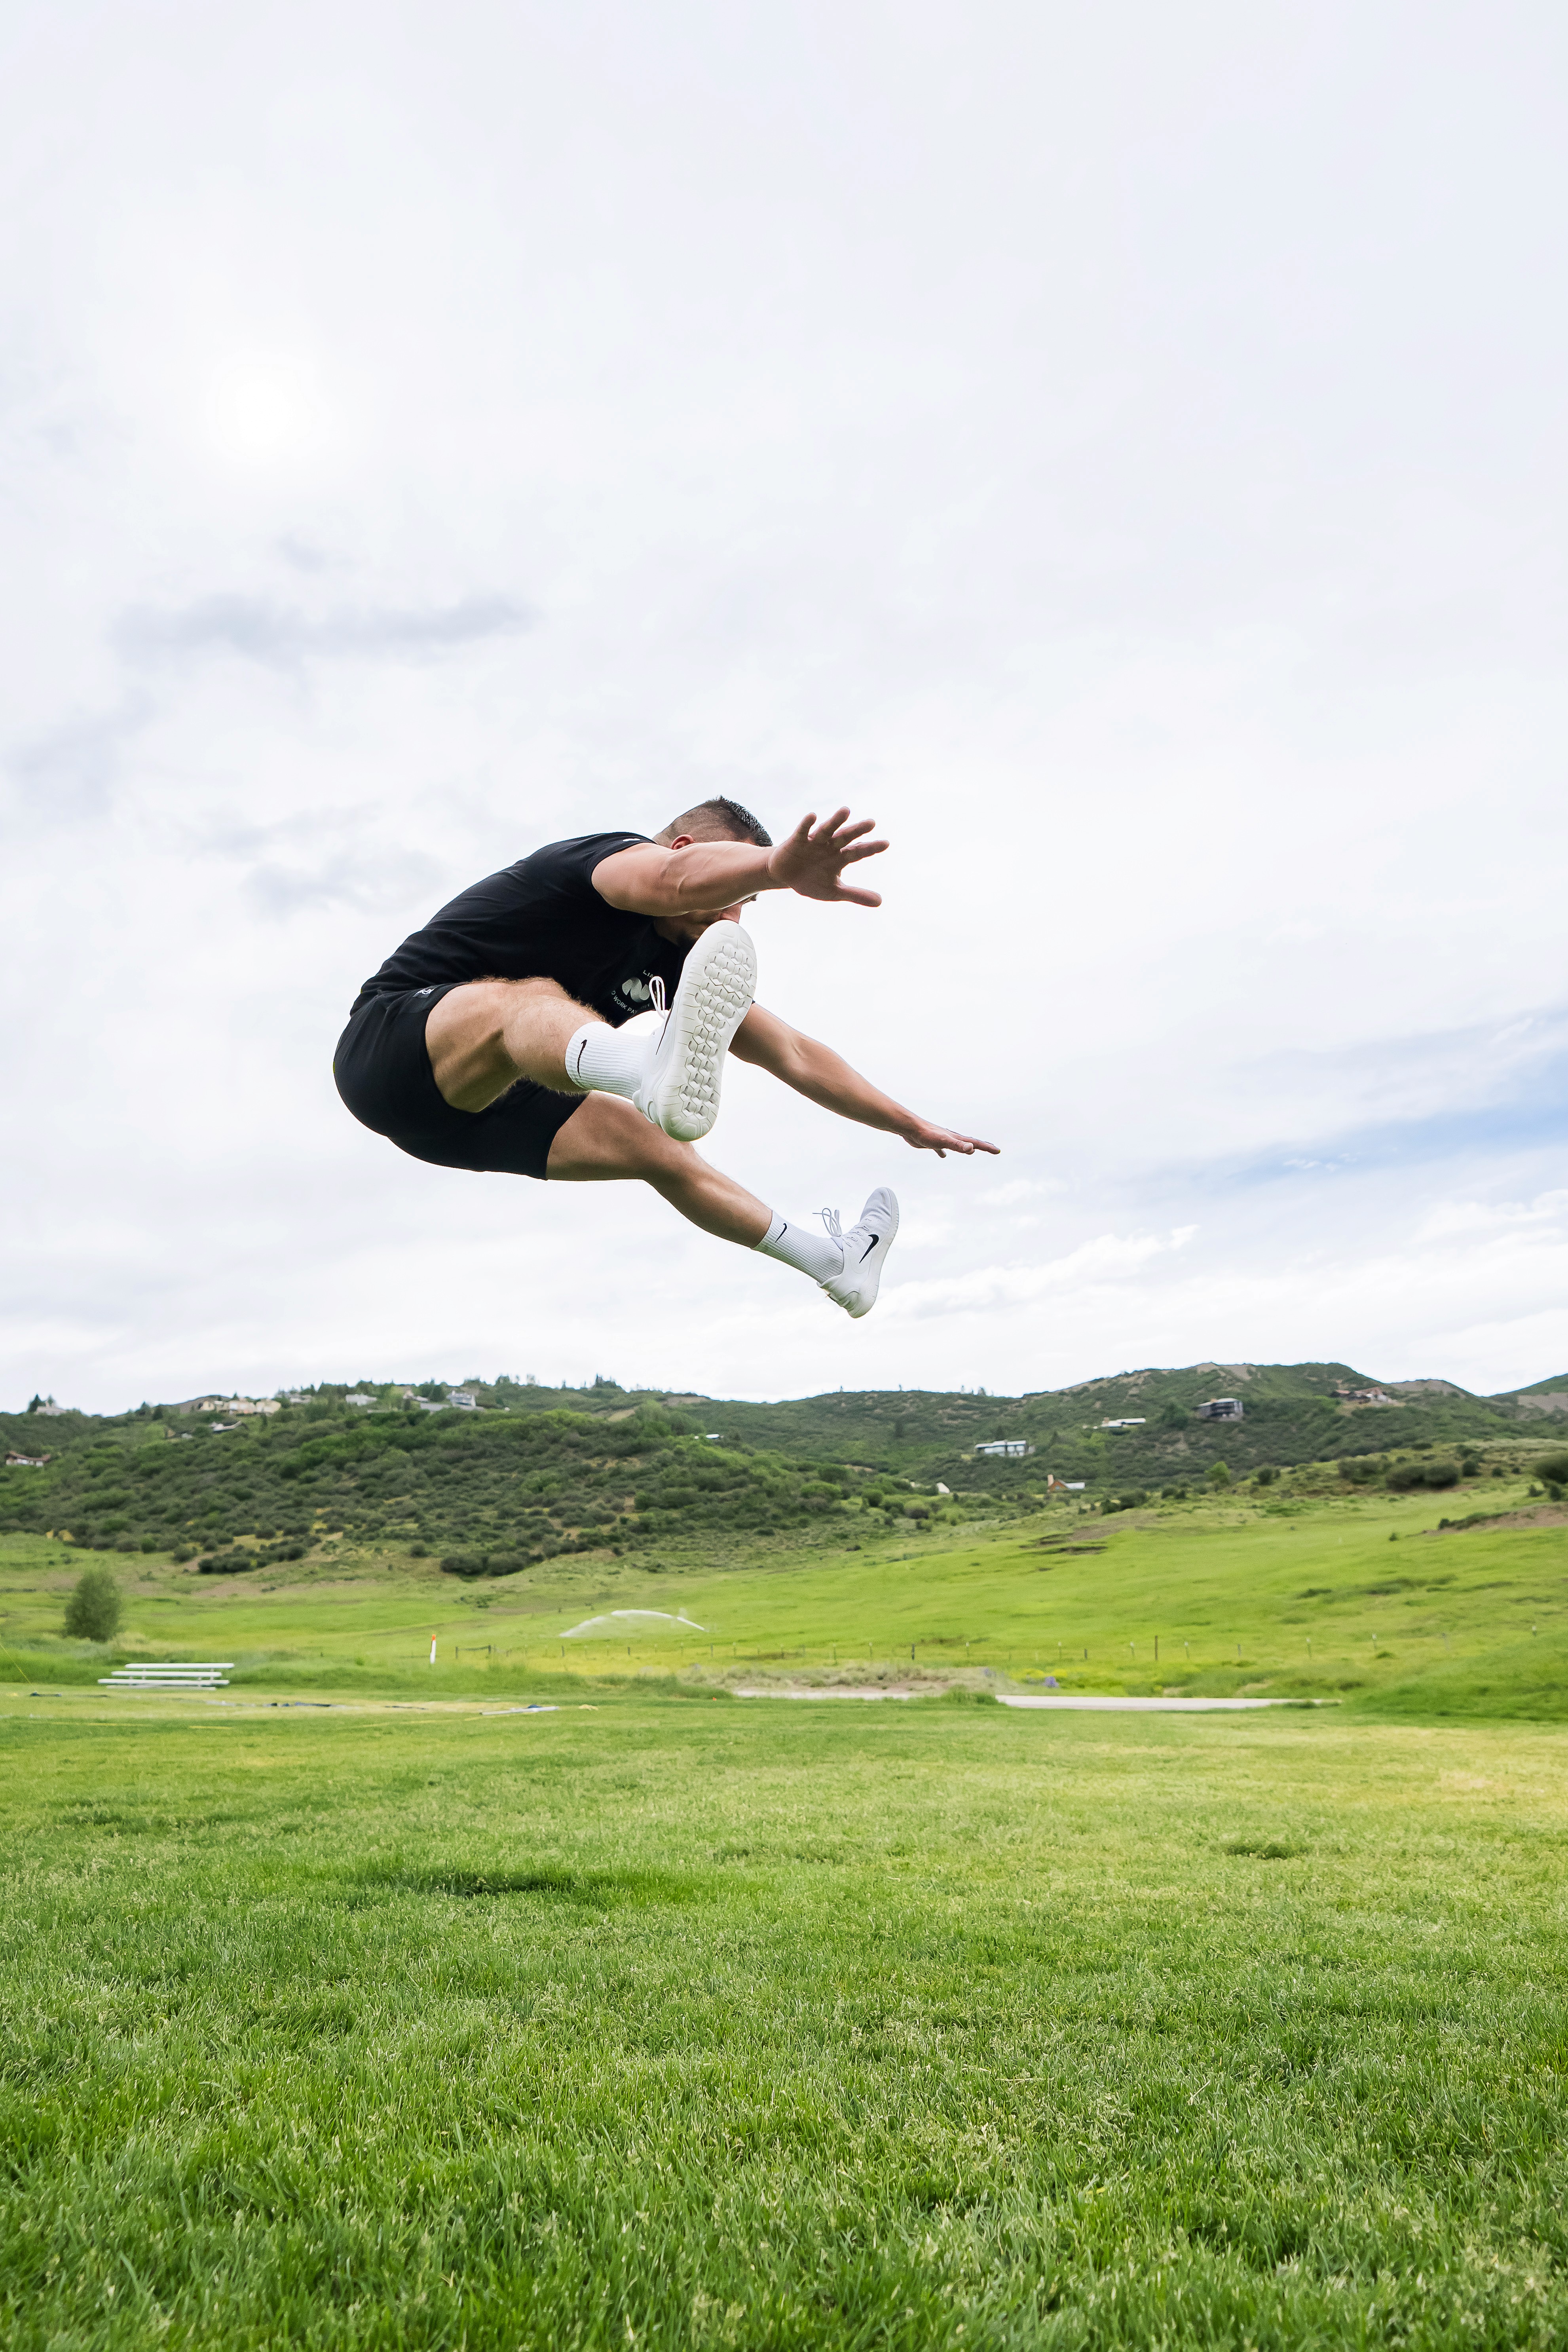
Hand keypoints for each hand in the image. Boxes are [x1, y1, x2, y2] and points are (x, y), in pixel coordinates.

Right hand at [767, 808, 887, 905]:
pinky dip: (807, 824)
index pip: (858, 852)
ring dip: (835, 821)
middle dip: (857, 830)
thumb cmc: (812, 881)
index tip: (886, 844)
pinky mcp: (797, 840)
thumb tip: (880, 902)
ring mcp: (814, 842)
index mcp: (840, 857)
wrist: (786, 877)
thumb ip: (855, 894)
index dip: (870, 848)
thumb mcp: (834, 891)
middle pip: (846, 837)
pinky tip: (812, 816)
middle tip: (872, 823)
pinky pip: (802, 831)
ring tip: (846, 811)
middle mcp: (830, 846)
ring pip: (827, 829)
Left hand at [900, 1118, 1000, 1159]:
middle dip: (981, 1146)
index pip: (975, 1143)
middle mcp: (951, 1137)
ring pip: (957, 1144)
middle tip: (991, 1149)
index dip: (987, 1148)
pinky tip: (942, 1155)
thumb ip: (957, 1145)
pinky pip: (940, 1148)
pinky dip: (943, 1152)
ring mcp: (942, 1140)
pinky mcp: (932, 1143)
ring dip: (965, 1148)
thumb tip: (971, 1148)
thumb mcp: (944, 1141)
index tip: (998, 1151)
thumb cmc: (926, 1134)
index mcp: (956, 1138)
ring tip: (971, 1152)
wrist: (910, 1128)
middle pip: (969, 1143)